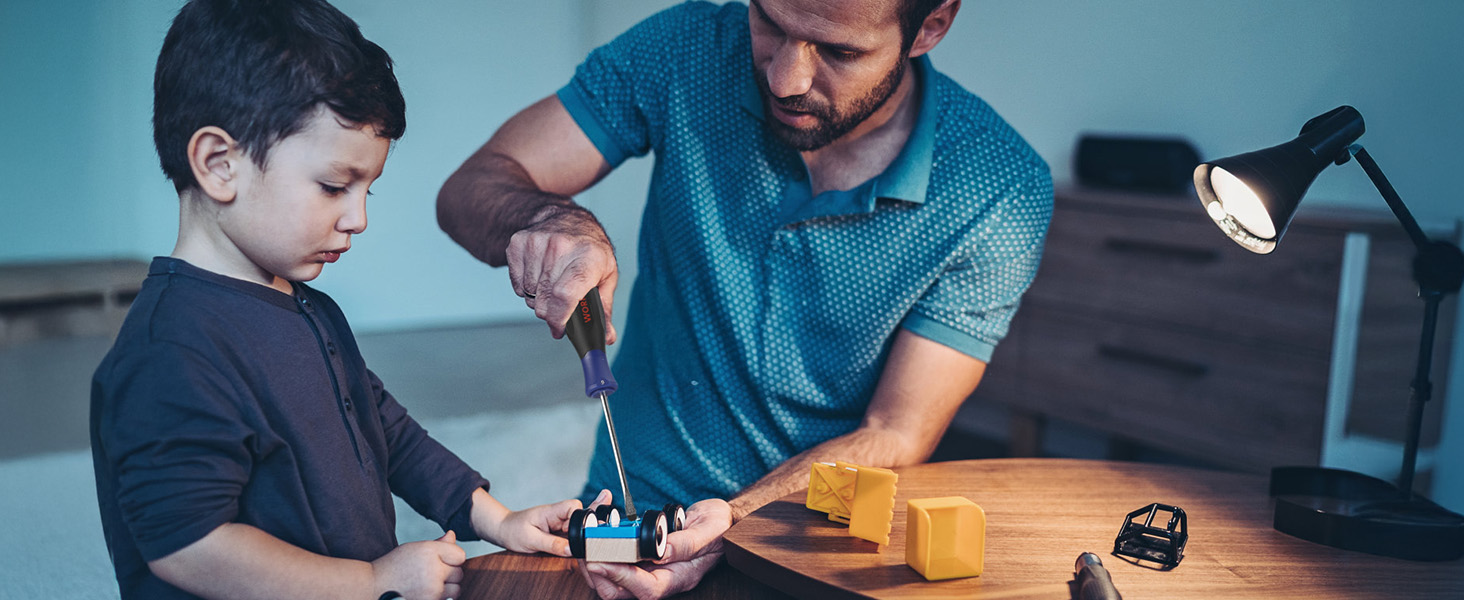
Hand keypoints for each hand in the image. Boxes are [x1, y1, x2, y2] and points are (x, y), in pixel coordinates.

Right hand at [371, 530, 465, 599]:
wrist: (373, 587)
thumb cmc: (394, 567)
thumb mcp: (414, 549)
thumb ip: (437, 544)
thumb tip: (452, 535)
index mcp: (429, 551)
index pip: (460, 555)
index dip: (452, 559)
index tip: (440, 561)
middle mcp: (433, 570)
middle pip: (459, 574)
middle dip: (448, 575)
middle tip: (429, 575)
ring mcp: (432, 590)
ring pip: (456, 589)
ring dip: (446, 589)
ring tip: (428, 586)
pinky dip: (440, 598)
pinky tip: (425, 593)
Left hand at [494, 492, 606, 556]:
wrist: (504, 530)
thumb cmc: (514, 530)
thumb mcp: (530, 539)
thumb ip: (552, 544)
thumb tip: (572, 549)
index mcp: (552, 511)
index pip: (573, 506)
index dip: (581, 517)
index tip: (580, 529)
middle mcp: (559, 515)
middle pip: (583, 514)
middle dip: (594, 520)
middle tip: (608, 524)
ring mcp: (561, 524)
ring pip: (581, 524)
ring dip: (590, 529)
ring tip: (606, 527)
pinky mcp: (561, 532)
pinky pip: (575, 533)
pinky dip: (584, 536)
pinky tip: (595, 536)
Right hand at [507, 206, 617, 342]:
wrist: (566, 218)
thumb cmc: (590, 250)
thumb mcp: (605, 276)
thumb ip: (603, 309)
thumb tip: (606, 338)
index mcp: (588, 256)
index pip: (565, 295)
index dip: (560, 319)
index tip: (560, 330)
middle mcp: (561, 247)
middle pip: (545, 300)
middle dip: (552, 314)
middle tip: (561, 308)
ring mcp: (536, 243)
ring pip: (529, 295)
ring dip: (539, 299)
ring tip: (552, 284)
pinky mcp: (518, 243)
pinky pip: (517, 284)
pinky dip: (526, 288)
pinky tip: (540, 274)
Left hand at [578, 498, 732, 599]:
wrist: (720, 521)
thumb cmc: (718, 527)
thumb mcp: (708, 530)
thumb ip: (686, 543)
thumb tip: (660, 551)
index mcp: (680, 577)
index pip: (647, 588)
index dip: (621, 577)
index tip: (600, 560)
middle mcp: (663, 578)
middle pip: (623, 593)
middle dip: (600, 575)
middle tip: (587, 550)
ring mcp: (651, 571)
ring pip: (614, 582)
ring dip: (597, 563)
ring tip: (591, 540)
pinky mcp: (643, 560)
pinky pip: (617, 564)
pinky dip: (604, 551)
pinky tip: (601, 534)